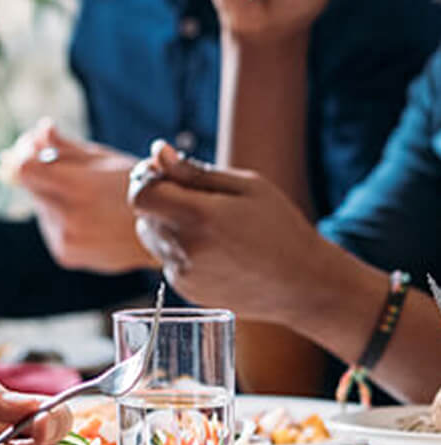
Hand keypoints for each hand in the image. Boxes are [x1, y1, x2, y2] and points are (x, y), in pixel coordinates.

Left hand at [13, 123, 148, 272]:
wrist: (163, 231)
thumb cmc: (135, 187)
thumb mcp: (103, 158)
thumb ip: (64, 147)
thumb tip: (37, 132)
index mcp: (78, 187)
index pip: (24, 169)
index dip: (24, 153)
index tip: (35, 148)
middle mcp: (68, 217)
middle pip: (30, 186)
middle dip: (40, 173)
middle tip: (64, 167)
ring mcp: (65, 239)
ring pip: (40, 206)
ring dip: (50, 195)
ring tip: (84, 195)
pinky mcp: (66, 254)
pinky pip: (49, 226)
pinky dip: (59, 216)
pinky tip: (86, 214)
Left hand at [126, 140, 324, 319]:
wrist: (304, 284)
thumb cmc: (280, 227)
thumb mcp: (245, 186)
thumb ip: (194, 171)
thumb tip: (158, 152)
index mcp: (199, 217)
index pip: (140, 195)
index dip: (148, 180)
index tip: (167, 175)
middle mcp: (186, 250)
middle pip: (143, 216)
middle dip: (160, 202)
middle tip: (197, 199)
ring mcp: (185, 276)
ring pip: (153, 240)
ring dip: (169, 226)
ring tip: (211, 226)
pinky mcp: (188, 292)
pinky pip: (169, 262)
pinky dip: (182, 251)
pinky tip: (217, 251)